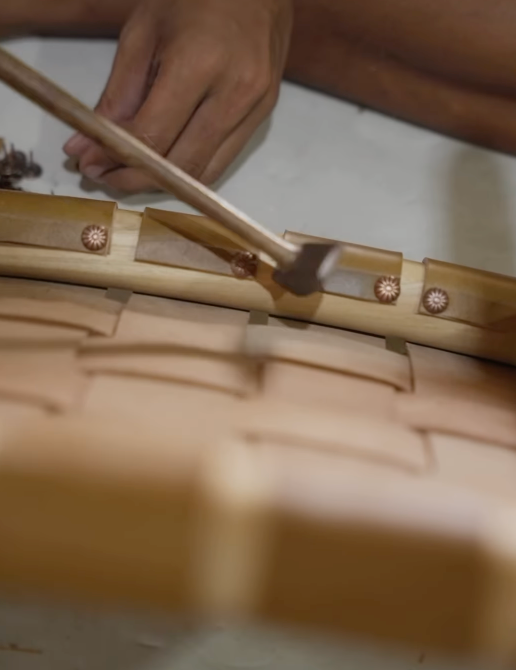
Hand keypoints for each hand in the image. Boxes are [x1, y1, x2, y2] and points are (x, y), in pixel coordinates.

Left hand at [64, 0, 292, 191]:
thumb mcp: (142, 34)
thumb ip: (117, 96)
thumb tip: (87, 145)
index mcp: (199, 63)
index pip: (153, 135)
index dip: (117, 158)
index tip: (88, 164)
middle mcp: (234, 92)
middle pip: (180, 165)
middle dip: (136, 179)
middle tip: (104, 175)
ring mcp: (255, 107)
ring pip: (204, 173)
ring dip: (163, 184)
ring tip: (130, 173)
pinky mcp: (264, 116)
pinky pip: (222, 161)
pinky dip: (189, 171)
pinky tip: (165, 163)